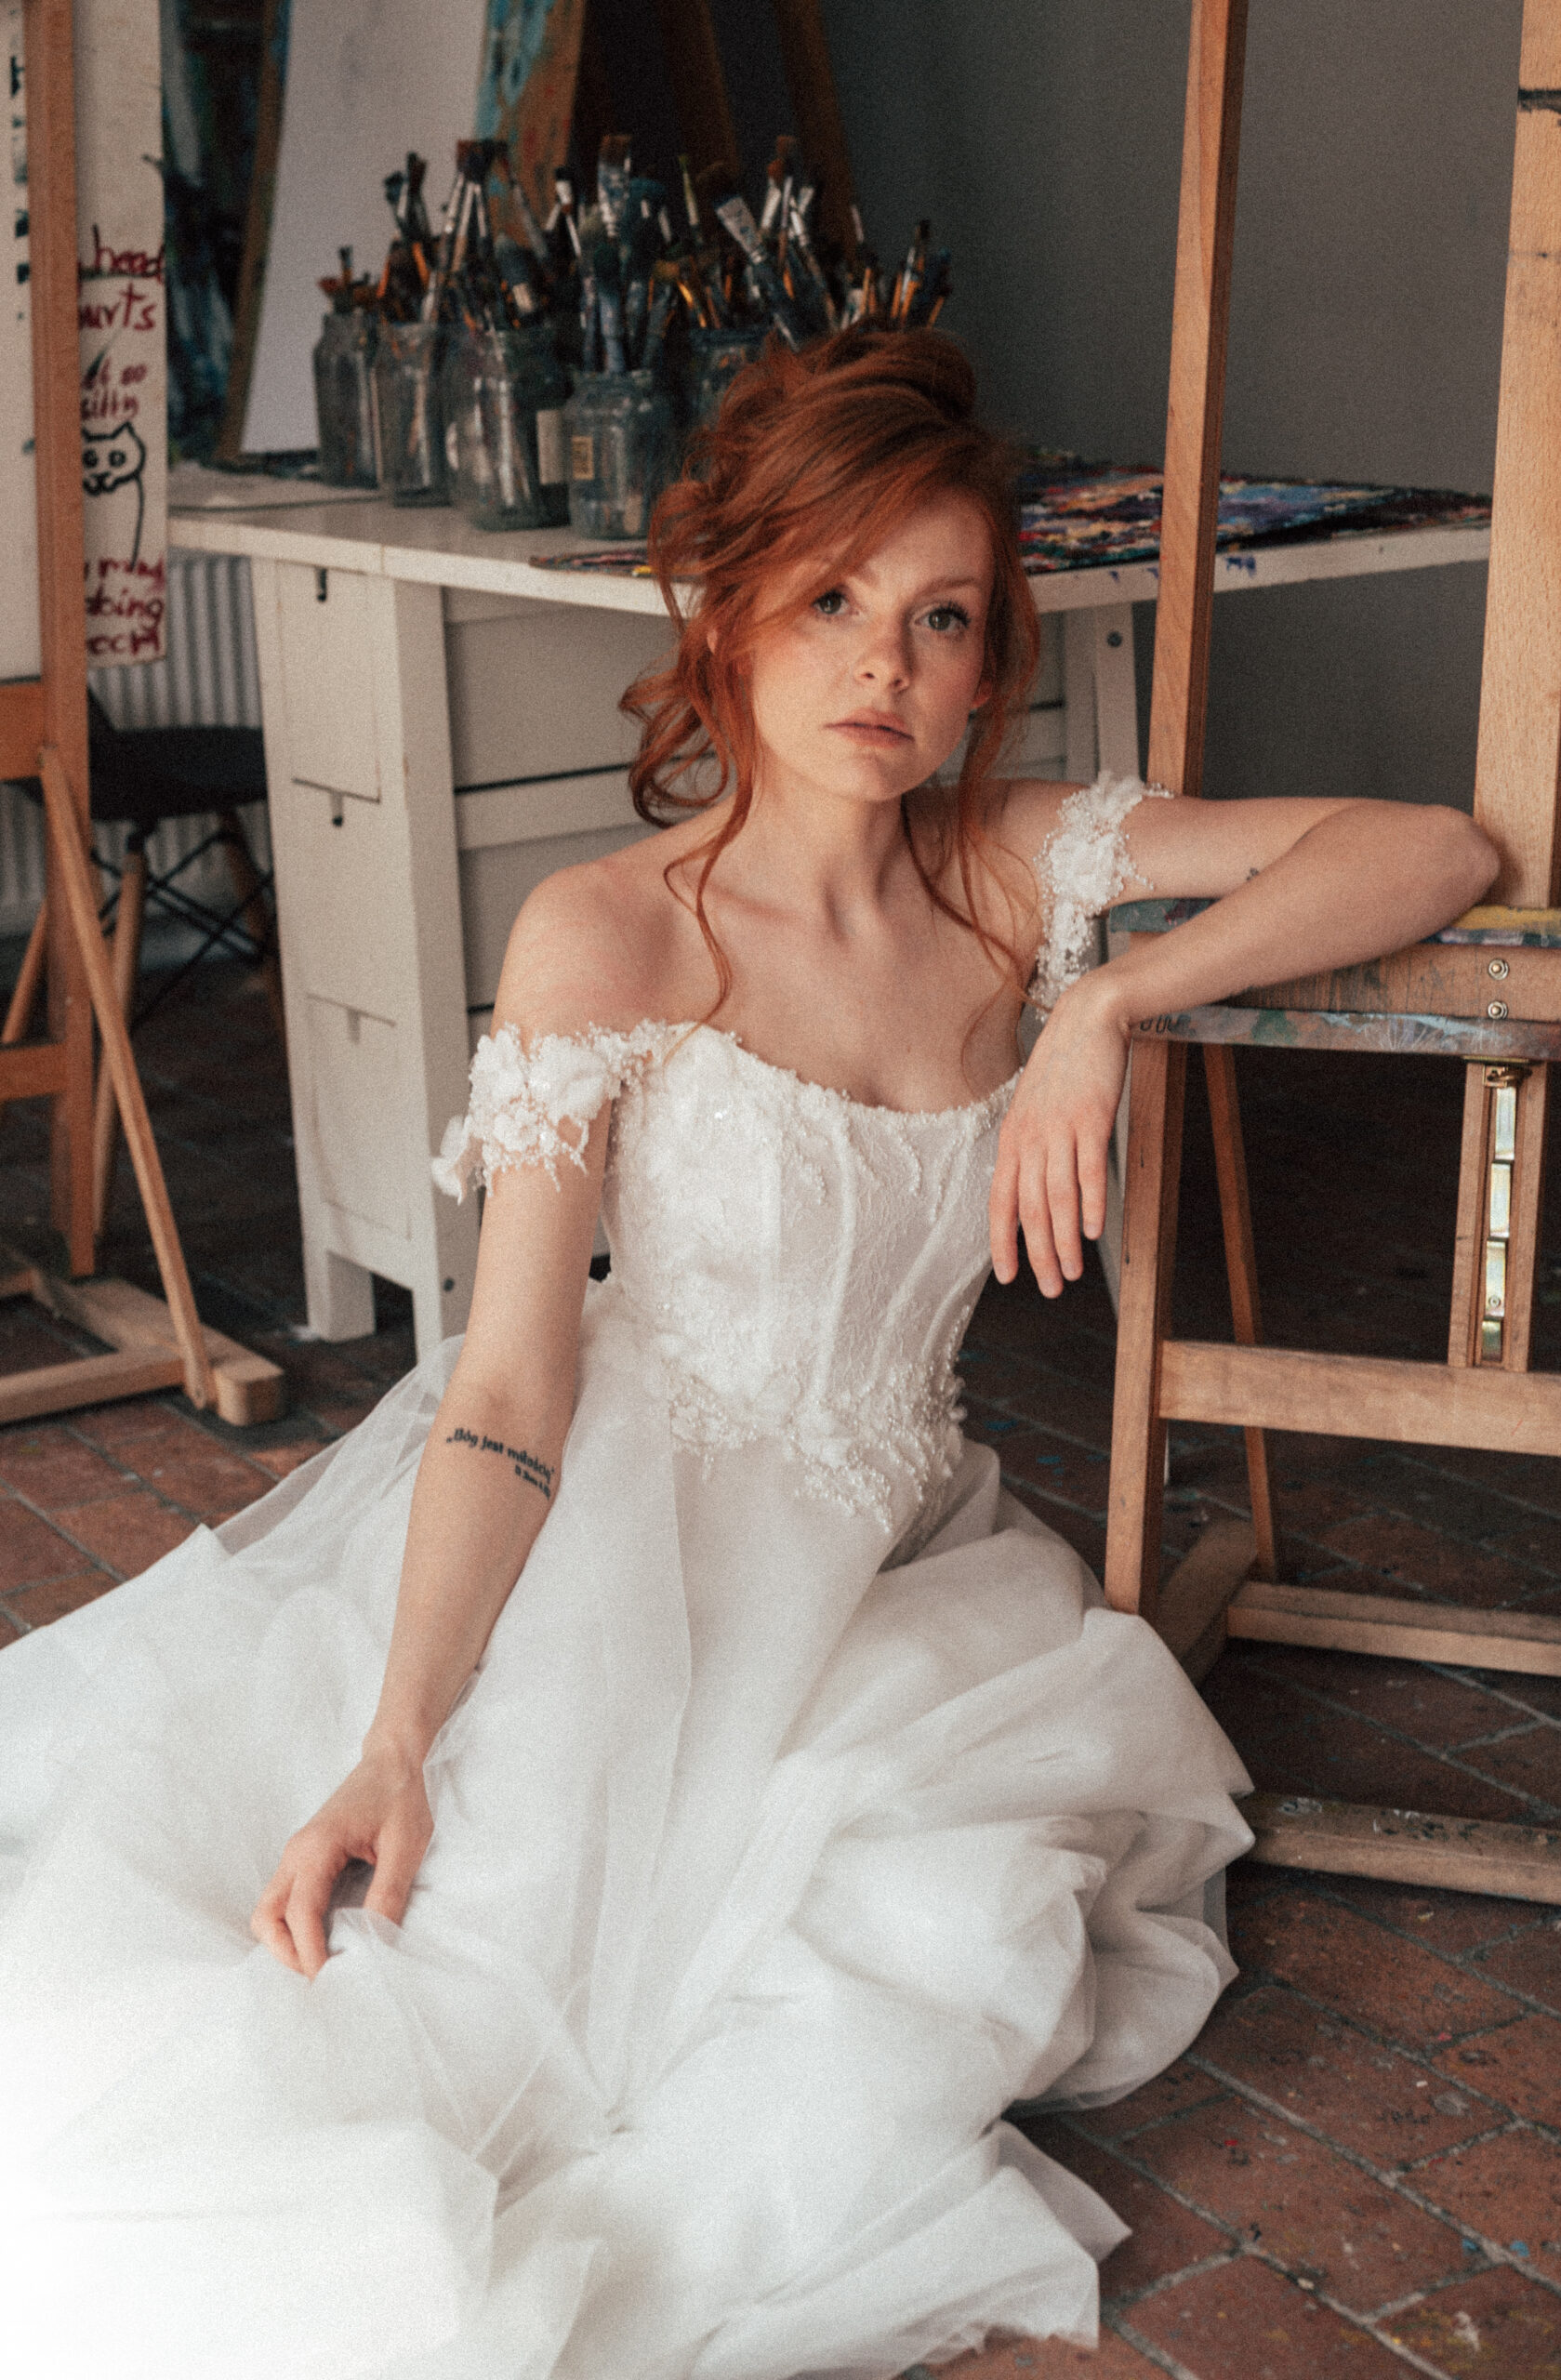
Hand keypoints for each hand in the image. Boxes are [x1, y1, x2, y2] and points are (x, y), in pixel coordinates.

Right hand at [251, 1742, 433, 1978]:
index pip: (300, 1912)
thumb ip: (388, 1894)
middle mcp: (297, 1853)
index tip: (330, 1980)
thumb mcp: (405, 1846)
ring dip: (284, 1943)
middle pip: (266, 1917)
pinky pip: (284, 1901)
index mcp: (318, 1848)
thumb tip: (375, 1943)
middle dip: (286, 1954)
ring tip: (319, 1963)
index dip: (311, 1952)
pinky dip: (291, 1927)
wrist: (392, 1760)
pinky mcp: (304, 1858)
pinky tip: (319, 1940)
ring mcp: (296, 1855)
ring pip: (269, 1911)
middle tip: (320, 1977)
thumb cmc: (400, 1797)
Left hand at [989, 971, 1130, 1296]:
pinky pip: (1087, 1170)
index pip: (1000, 1201)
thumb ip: (1031, 1146)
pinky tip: (1093, 1231)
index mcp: (1012, 1139)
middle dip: (1037, 1255)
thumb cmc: (1063, 1067)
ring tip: (1072, 1272)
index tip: (1009, 1276)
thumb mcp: (1034, 1108)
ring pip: (1057, 1198)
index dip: (1002, 1241)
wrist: (1087, 1020)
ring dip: (1064, 1241)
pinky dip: (1090, 1204)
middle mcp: (1029, 1138)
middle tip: (1051, 1288)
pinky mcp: (1090, 1119)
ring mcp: (1059, 1129)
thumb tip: (1034, 1188)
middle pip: (1029, 1209)